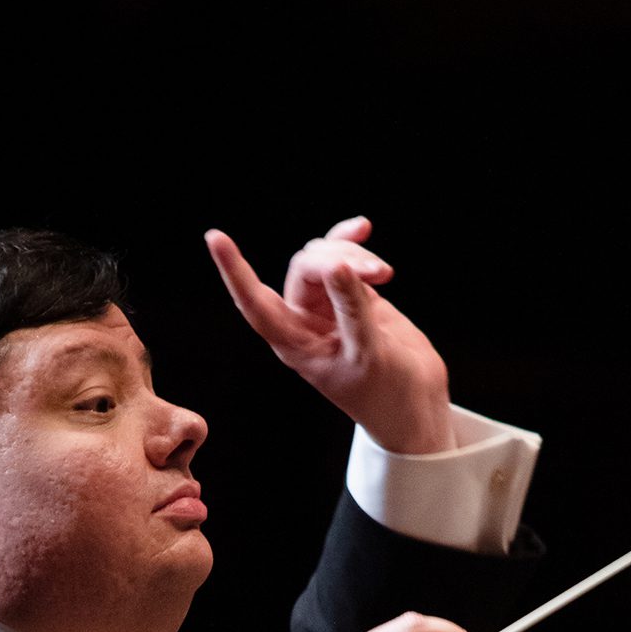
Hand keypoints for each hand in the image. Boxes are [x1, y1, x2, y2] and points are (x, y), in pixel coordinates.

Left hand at [204, 216, 452, 455]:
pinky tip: (363, 227)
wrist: (415, 404)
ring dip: (352, 254)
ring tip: (384, 274)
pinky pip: (343, 257)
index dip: (236, 273)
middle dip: (336, 260)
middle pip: (303, 268)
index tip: (216, 238)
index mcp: (294, 344)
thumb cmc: (386, 394)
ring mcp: (329, 306)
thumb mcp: (368, 355)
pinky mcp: (354, 295)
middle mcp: (305, 322)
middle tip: (376, 273)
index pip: (255, 304)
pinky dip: (351, 241)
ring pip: (323, 257)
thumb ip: (352, 310)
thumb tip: (339, 266)